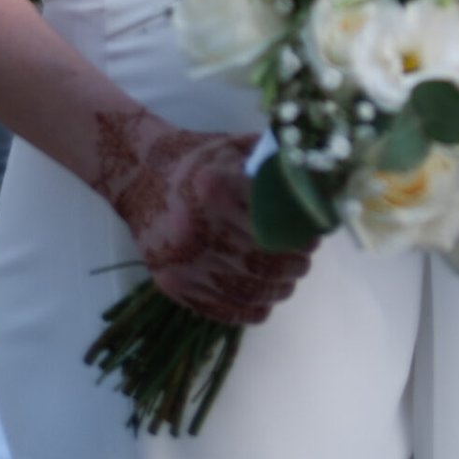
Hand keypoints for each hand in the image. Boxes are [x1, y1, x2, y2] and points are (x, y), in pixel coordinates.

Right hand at [94, 110, 311, 326]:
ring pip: (248, 289)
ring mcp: (183, 261)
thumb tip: (319, 186)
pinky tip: (266, 297)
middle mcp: (195, 226)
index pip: (272, 222)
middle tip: (306, 258)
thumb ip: (273, 166)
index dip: (299, 234)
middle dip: (294, 263)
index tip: (314, 236)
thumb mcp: (234, 149)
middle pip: (263, 259)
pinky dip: (252, 307)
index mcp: (214, 186)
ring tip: (290, 278)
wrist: (139, 175)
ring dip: (278, 288)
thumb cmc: (196, 158)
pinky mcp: (174, 285)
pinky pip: (224, 309)